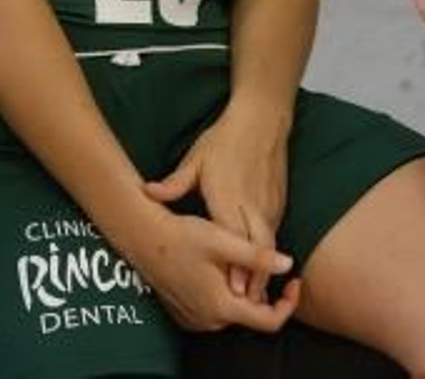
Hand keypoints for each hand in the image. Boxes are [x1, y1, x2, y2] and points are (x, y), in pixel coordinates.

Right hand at [126, 202, 298, 332]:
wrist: (144, 238)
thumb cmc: (183, 236)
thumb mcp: (223, 241)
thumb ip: (257, 256)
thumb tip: (288, 264)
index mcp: (222, 306)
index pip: (269, 321)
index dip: (288, 303)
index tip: (294, 280)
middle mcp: (209, 320)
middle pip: (251, 313)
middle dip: (263, 290)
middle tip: (266, 260)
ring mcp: (196, 319)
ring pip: (234, 310)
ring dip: (244, 290)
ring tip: (241, 258)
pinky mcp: (186, 313)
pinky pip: (216, 309)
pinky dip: (226, 292)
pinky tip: (222, 267)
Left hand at [145, 107, 293, 322]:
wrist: (262, 119)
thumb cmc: (226, 139)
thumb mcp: (196, 158)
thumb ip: (174, 182)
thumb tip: (146, 191)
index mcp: (230, 196)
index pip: (234, 238)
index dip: (235, 266)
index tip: (233, 291)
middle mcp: (253, 204)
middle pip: (261, 248)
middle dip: (257, 278)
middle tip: (250, 305)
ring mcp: (269, 204)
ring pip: (271, 243)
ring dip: (265, 270)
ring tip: (258, 297)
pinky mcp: (278, 202)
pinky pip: (274, 233)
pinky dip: (270, 254)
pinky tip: (263, 270)